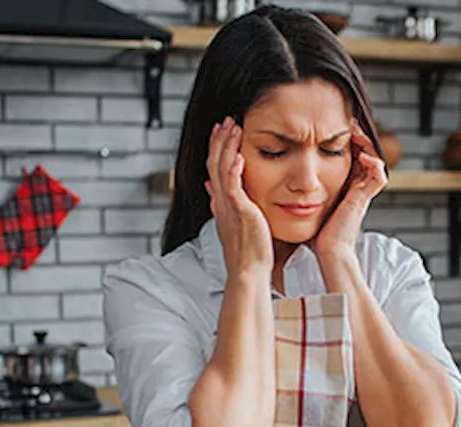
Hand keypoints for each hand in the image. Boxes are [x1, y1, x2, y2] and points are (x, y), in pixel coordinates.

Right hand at [206, 116, 271, 278]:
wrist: (249, 271)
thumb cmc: (248, 251)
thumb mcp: (233, 222)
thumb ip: (224, 203)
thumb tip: (211, 189)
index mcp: (220, 203)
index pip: (214, 169)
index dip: (217, 148)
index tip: (222, 131)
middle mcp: (220, 202)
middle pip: (214, 163)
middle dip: (220, 140)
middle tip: (226, 121)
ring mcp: (228, 206)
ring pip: (222, 170)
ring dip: (227, 147)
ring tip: (234, 128)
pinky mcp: (239, 212)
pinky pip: (233, 187)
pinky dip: (234, 169)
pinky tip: (239, 155)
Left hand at [311, 118, 387, 259]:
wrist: (327, 251)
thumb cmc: (316, 234)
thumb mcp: (305, 205)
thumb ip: (298, 193)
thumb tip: (276, 181)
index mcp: (344, 188)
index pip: (350, 158)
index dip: (345, 141)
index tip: (333, 128)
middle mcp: (356, 188)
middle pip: (365, 155)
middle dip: (358, 138)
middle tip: (349, 123)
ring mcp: (362, 193)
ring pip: (375, 160)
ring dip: (368, 144)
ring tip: (356, 132)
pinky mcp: (364, 199)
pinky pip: (379, 176)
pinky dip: (374, 163)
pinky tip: (360, 154)